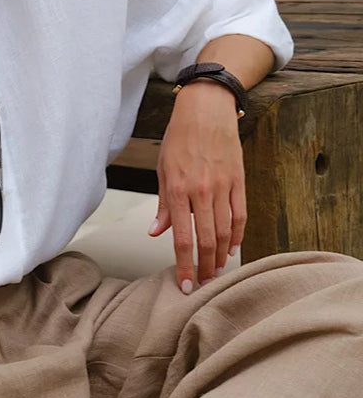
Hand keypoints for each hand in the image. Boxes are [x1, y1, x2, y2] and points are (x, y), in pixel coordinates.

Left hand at [149, 79, 245, 291]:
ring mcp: (223, 187)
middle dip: (205, 268)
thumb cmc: (179, 140)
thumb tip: (156, 233)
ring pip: (225, 232)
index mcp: (178, 190)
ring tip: (216, 272)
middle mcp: (201, 192)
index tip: (186, 286)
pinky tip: (231, 248)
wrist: (206, 111)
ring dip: (221, 256)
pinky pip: (240, 215)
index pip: (183, 239)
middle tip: (203, 285)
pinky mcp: (238, 181)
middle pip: (207, 241)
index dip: (185, 266)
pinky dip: (237, 235)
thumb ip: (163, 205)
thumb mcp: (163, 170)